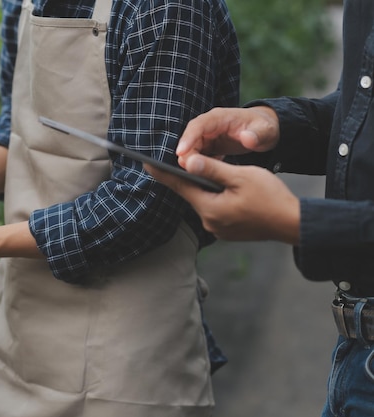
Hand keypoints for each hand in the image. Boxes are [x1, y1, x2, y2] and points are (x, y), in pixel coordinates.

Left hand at [144, 154, 299, 243]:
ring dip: (205, 188)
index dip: (163, 173)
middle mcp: (209, 221)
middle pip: (192, 194)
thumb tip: (188, 161)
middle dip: (188, 178)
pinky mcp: (228, 231)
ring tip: (207, 172)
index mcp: (209, 207)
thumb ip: (212, 169)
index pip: (180, 186)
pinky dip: (216, 198)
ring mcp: (219, 229)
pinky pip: (215, 210)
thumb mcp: (241, 176)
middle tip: (180, 161)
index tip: (146, 163)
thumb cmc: (270, 197)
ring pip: (204, 202)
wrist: (294, 223)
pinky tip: (225, 189)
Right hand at [176, 106, 280, 168]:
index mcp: (220, 117)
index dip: (188, 138)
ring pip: (192, 148)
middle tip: (184, 168)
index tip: (181, 152)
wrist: (264, 131)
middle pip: (191, 138)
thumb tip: (247, 138)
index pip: (199, 125)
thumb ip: (257, 135)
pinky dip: (196, 164)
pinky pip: (197, 155)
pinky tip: (200, 175)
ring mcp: (208, 135)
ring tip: (190, 174)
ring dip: (190, 160)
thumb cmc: (264, 128)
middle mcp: (210, 125)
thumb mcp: (265, 131)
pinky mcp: (208, 145)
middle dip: (186, 153)